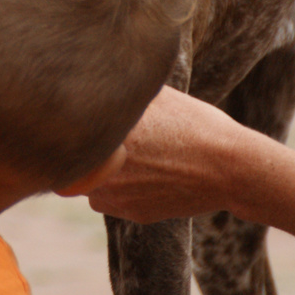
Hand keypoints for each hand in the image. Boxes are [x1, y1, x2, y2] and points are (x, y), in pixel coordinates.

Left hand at [77, 86, 252, 222]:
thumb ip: (122, 94)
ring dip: (102, 173)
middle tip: (103, 139)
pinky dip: (123, 188)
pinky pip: (114, 200)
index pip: (63, 136)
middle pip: (73, 164)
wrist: (230, 170)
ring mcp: (116, 198)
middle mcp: (102, 172)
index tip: (78, 122)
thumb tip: (102, 80)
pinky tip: (148, 172)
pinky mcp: (133, 214)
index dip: (67, 129)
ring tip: (133, 155)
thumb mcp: (157, 96)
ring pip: (92, 186)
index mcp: (104, 137)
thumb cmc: (195, 125)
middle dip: (84, 154)